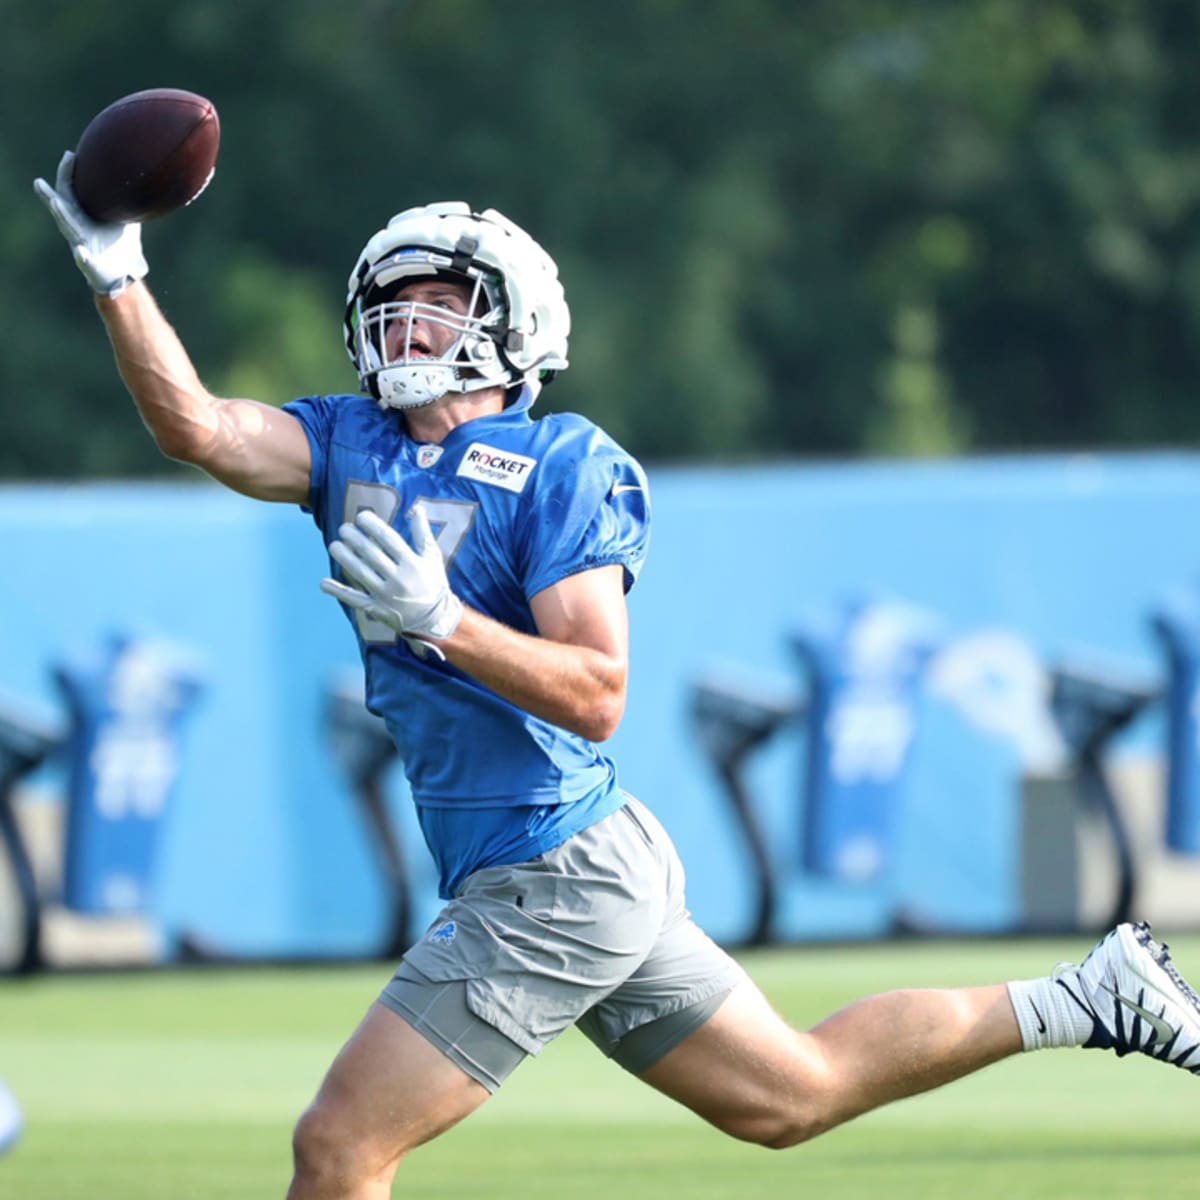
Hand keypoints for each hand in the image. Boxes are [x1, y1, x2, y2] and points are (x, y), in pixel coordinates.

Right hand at [33, 151, 148, 295]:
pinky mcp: (89, 263)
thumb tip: (142, 183)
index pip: (72, 191)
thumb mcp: (125, 221)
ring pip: (68, 228)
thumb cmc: (121, 246)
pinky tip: (81, 253)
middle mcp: (77, 228)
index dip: (69, 174)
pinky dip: (83, 256)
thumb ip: (128, 203)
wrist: (124, 274)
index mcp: (84, 216)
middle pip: (61, 208)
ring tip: (54, 203)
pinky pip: (84, 259)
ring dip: (62, 216)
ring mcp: (81, 244)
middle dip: (49, 195)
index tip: (70, 155)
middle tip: (38, 182)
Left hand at [321, 506, 463, 641]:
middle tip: (344, 528)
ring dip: (344, 558)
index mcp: (412, 564)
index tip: (361, 516)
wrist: (436, 620)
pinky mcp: (377, 609)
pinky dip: (339, 591)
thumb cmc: (434, 584)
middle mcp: (398, 579)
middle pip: (371, 554)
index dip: (373, 526)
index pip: (389, 540)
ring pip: (360, 573)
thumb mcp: (433, 558)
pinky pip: (355, 599)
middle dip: (355, 538)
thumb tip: (417, 509)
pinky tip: (323, 583)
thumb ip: (423, 533)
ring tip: (333, 545)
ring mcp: (386, 596)